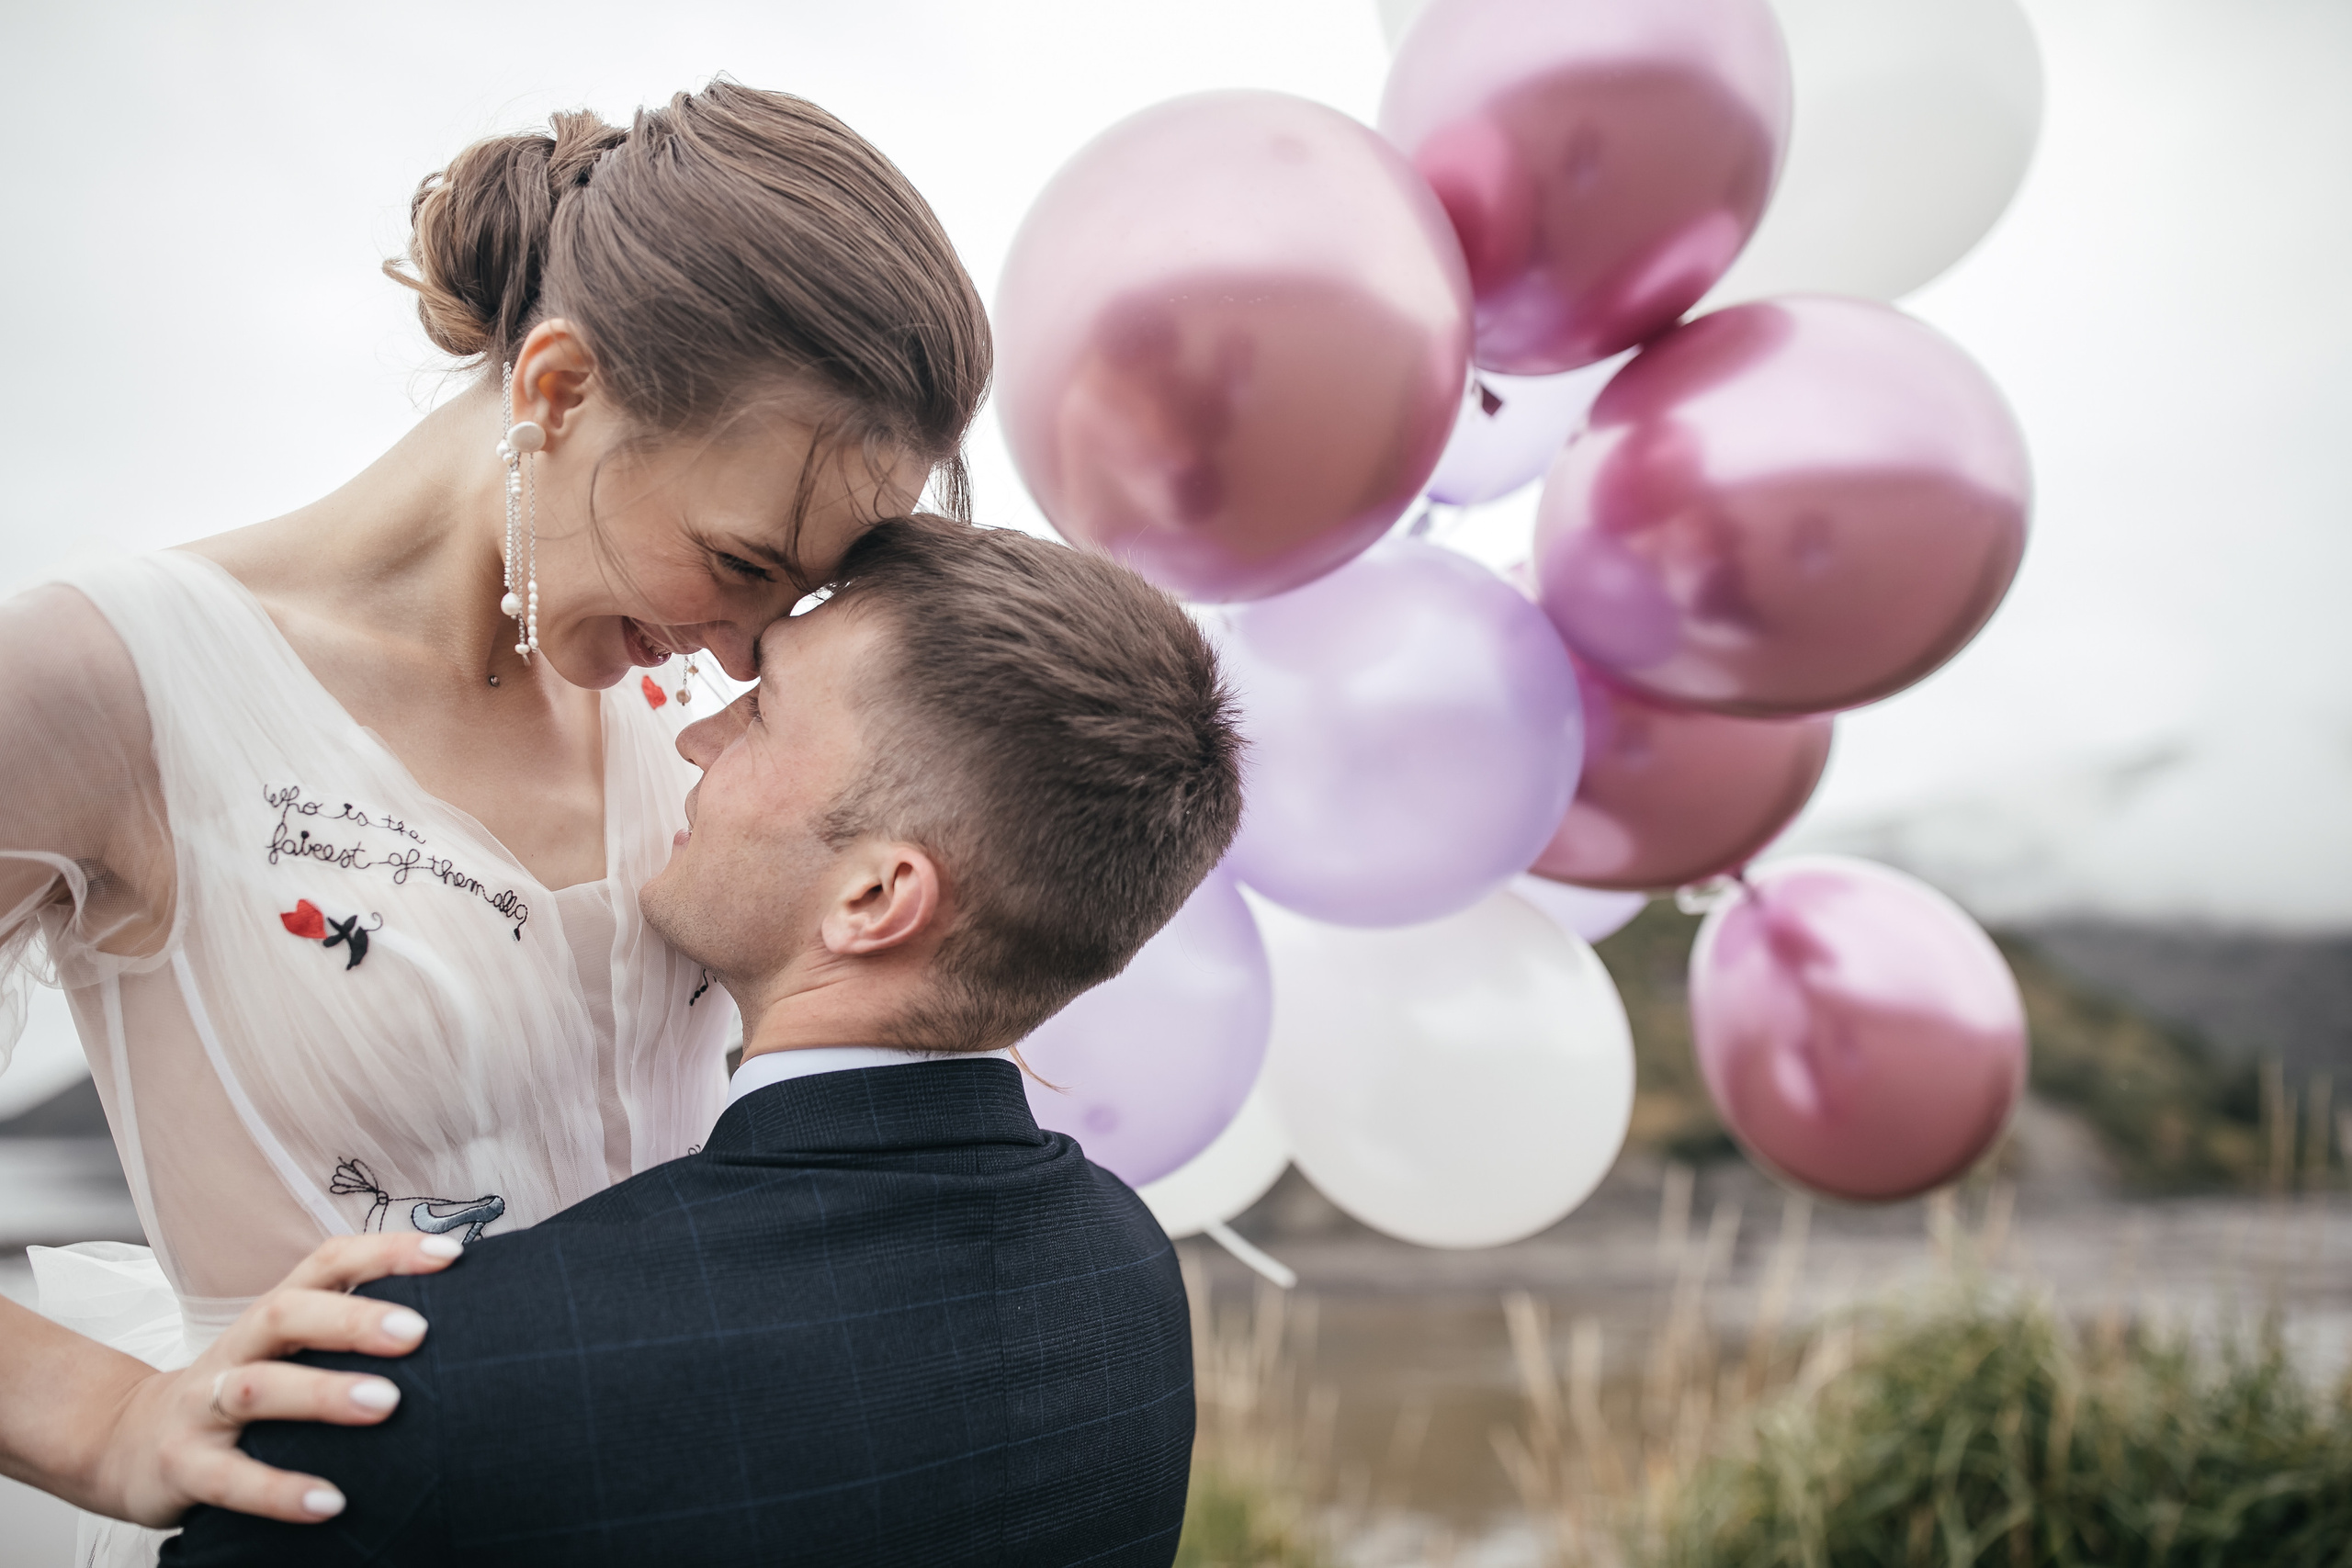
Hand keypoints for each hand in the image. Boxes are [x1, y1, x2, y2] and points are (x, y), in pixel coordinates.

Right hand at [91, 1233, 461, 1527]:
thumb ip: (348, 1335)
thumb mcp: (287, 1352)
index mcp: (272, 1316)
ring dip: (321, 1394)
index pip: (327, 1264)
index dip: (385, 1252)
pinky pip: (230, 1477)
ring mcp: (204, 1406)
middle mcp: (238, 1349)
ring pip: (257, 1388)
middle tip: (418, 1333)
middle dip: (353, 1319)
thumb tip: (456, 1324)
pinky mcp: (183, 1466)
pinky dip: (278, 1490)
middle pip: (287, 1314)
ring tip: (387, 1404)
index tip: (451, 1255)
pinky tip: (330, 1502)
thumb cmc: (240, 1391)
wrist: (129, 1442)